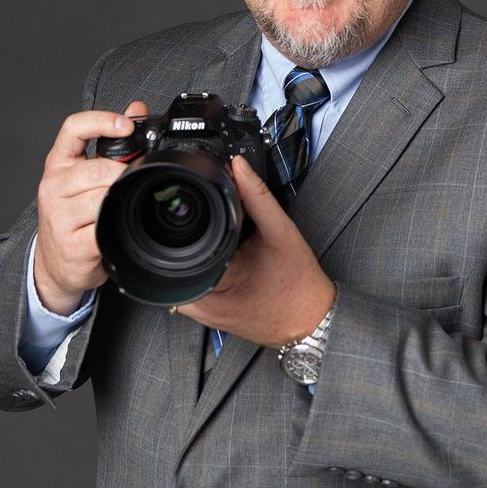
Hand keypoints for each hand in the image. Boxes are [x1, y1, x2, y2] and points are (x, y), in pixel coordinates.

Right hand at [34, 100, 148, 314]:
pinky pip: (104, 228)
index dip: (101, 121)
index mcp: (58, 164)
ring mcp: (58, 216)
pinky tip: (117, 228)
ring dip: (121, 201)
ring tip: (123, 206)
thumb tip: (138, 109)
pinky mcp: (71, 244)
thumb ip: (111, 143)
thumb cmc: (73, 216)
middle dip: (123, 174)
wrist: (55, 264)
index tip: (125, 124)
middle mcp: (53, 186)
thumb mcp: (85, 177)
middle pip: (97, 168)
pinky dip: (117, 227)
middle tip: (134, 182)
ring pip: (102, 198)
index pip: (73, 129)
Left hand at [177, 156, 335, 347]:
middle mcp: (206, 303)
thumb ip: (257, 195)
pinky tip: (222, 266)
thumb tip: (239, 168)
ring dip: (192, 258)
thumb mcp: (281, 231)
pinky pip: (191, 290)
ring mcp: (205, 315)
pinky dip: (200, 273)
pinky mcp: (209, 318)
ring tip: (221, 250)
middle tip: (217, 234)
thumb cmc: (300, 284)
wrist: (312, 320)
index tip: (204, 214)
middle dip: (190, 240)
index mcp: (219, 280)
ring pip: (178, 277)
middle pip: (174, 261)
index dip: (191, 224)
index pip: (185, 245)